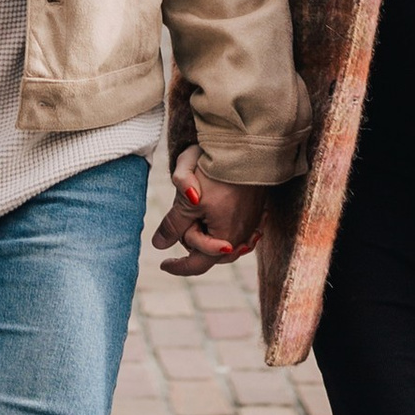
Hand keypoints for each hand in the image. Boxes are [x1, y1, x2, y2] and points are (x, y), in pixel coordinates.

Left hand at [152, 144, 265, 275]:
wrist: (246, 148)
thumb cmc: (216, 174)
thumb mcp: (187, 200)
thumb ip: (172, 225)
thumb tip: (158, 245)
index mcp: (225, 241)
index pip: (197, 264)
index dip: (178, 267)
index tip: (163, 265)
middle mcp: (242, 239)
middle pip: (209, 251)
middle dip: (192, 237)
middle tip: (184, 209)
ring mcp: (251, 226)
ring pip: (221, 239)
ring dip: (206, 228)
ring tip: (197, 203)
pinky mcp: (256, 212)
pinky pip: (235, 228)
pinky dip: (222, 224)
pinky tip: (217, 210)